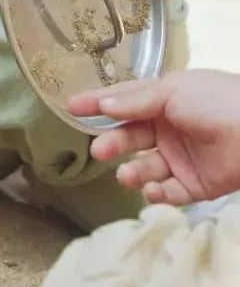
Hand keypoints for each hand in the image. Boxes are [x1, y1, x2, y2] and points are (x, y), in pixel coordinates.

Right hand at [69, 69, 239, 204]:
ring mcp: (181, 158)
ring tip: (127, 175)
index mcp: (164, 100)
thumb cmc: (215, 101)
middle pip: (131, 137)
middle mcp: (169, 128)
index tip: (71, 107)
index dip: (98, 104)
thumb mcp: (173, 91)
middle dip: (113, 143)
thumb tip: (103, 105)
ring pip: (146, 168)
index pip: (125, 102)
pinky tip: (153, 190)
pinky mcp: (196, 186)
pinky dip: (158, 194)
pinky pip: (169, 193)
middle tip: (99, 150)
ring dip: (132, 172)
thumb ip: (136, 100)